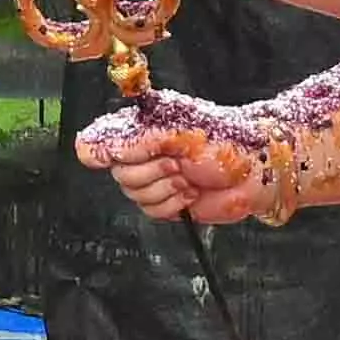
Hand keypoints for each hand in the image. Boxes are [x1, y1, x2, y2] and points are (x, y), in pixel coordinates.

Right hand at [80, 104, 279, 225]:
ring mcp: (152, 179)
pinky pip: (150, 211)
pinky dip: (173, 204)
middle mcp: (140, 152)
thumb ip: (129, 141)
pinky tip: (191, 192)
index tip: (149, 150)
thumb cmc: (224, 141)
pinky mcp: (164, 202)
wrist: (255, 171)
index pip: (98, 144)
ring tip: (190, 176)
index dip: (119, 152)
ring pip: (134, 195)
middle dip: (153, 171)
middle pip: (118, 174)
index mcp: (138, 127)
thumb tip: (84, 149)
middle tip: (180, 161)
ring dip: (167, 188)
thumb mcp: (174, 133)